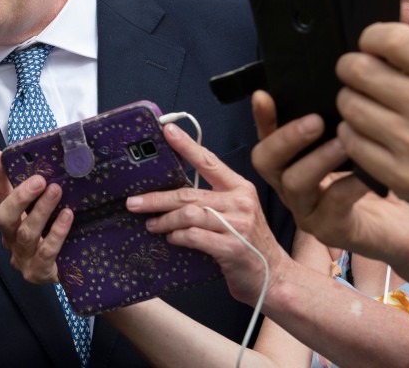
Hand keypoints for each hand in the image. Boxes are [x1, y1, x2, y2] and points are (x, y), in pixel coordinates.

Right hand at [0, 150, 71, 283]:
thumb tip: (49, 159)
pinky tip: (68, 216)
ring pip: (26, 233)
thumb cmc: (57, 236)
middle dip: (20, 197)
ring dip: (41, 210)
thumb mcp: (49, 211)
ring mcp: (22, 257)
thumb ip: (45, 191)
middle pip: (5, 217)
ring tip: (56, 191)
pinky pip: (46, 251)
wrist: (73, 274)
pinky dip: (56, 233)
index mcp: (11, 220)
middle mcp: (11, 238)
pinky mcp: (38, 272)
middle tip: (40, 180)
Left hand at [131, 123, 290, 305]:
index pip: (208, 161)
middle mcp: (240, 202)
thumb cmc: (247, 243)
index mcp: (240, 187)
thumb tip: (171, 192)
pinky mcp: (232, 248)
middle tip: (134, 202)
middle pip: (189, 194)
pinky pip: (195, 237)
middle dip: (157, 198)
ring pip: (189, 214)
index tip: (167, 131)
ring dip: (164, 220)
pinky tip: (171, 239)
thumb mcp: (235, 213)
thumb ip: (211, 199)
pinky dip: (178, 237)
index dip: (186, 145)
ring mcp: (238, 226)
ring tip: (151, 224)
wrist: (274, 278)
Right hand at [250, 90, 408, 267]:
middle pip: (264, 162)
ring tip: (344, 142)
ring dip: (318, 159)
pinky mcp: (332, 230)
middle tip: (315, 120)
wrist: (408, 228)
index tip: (264, 96)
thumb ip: (340, 121)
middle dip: (285, 138)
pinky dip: (349, 184)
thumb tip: (340, 84)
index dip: (261, 117)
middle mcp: (291, 187)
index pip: (265, 136)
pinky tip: (369, 172)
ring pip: (294, 183)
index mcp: (292, 164)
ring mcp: (308, 211)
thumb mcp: (358, 145)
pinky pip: (333, 204)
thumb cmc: (381, 179)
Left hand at [335, 22, 408, 231]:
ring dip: (350, 104)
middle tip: (357, 79)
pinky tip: (367, 135)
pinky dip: (351, 135)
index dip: (370, 38)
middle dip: (350, 71)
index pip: (393, 39)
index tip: (369, 48)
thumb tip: (371, 42)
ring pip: (348, 104)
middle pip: (357, 70)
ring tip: (366, 109)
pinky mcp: (398, 174)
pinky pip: (349, 139)